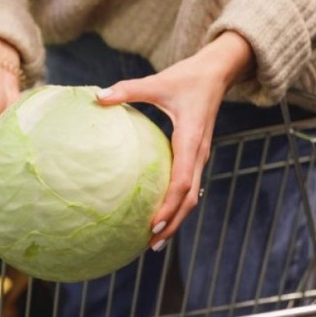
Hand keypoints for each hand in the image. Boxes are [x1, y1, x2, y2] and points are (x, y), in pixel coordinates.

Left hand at [95, 31, 254, 250]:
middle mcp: (198, 153)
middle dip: (173, 223)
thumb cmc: (187, 77)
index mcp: (191, 139)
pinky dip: (177, 203)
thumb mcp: (157, 81)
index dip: (170, 205)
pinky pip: (189, 185)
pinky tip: (159, 213)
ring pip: (192, 196)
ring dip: (176, 218)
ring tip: (154, 239)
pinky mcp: (196, 154)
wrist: (218, 72)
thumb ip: (128, 90)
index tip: (154, 223)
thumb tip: (97, 96)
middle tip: (151, 244)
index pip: (182, 181)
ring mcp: (199, 156)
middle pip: (190, 198)